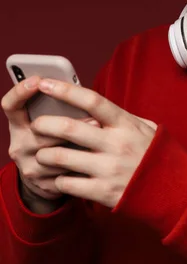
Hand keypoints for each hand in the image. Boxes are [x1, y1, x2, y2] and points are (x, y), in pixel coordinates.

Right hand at [1, 76, 99, 201]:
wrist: (47, 179)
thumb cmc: (55, 138)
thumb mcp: (48, 121)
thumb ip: (55, 107)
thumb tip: (74, 88)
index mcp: (18, 124)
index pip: (10, 105)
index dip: (20, 91)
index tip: (37, 79)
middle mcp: (18, 144)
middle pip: (40, 129)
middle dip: (67, 123)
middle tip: (93, 118)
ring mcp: (28, 166)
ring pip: (54, 153)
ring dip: (79, 145)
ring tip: (98, 137)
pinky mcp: (41, 184)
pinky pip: (64, 173)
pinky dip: (80, 165)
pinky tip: (94, 159)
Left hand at [31, 78, 156, 208]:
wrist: (176, 192)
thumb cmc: (159, 156)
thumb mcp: (147, 129)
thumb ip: (123, 118)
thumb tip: (97, 107)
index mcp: (126, 124)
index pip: (92, 101)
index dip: (65, 90)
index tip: (45, 83)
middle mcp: (116, 144)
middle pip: (69, 128)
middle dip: (44, 124)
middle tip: (35, 125)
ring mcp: (109, 169)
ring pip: (61, 158)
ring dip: (44, 155)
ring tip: (42, 154)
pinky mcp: (104, 192)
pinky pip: (68, 184)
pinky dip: (58, 180)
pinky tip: (60, 178)